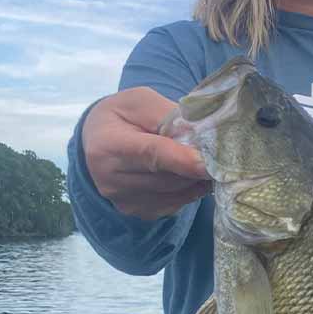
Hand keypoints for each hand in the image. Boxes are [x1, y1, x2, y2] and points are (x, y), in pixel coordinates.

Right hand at [82, 86, 210, 218]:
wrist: (97, 140)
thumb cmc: (122, 115)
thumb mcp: (140, 101)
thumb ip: (167, 116)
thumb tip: (199, 137)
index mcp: (108, 146)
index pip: (150, 154)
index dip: (181, 160)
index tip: (207, 164)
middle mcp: (110, 179)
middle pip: (167, 178)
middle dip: (195, 167)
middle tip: (215, 153)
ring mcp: (123, 200)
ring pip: (174, 193)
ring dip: (195, 179)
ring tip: (203, 160)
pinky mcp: (137, 212)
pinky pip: (174, 204)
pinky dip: (188, 190)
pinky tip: (189, 175)